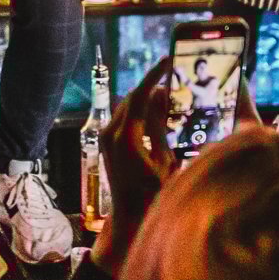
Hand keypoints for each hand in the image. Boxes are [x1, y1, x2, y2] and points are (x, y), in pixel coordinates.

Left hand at [91, 57, 179, 274]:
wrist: (130, 220)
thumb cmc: (153, 196)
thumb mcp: (164, 159)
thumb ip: (160, 124)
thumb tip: (161, 92)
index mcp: (124, 136)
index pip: (139, 94)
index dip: (154, 74)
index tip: (169, 59)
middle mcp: (109, 133)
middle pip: (132, 97)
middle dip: (152, 84)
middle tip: (174, 73)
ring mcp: (104, 137)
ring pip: (127, 106)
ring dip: (146, 97)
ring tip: (170, 89)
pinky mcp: (106, 142)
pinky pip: (124, 117)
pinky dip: (140, 110)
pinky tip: (158, 109)